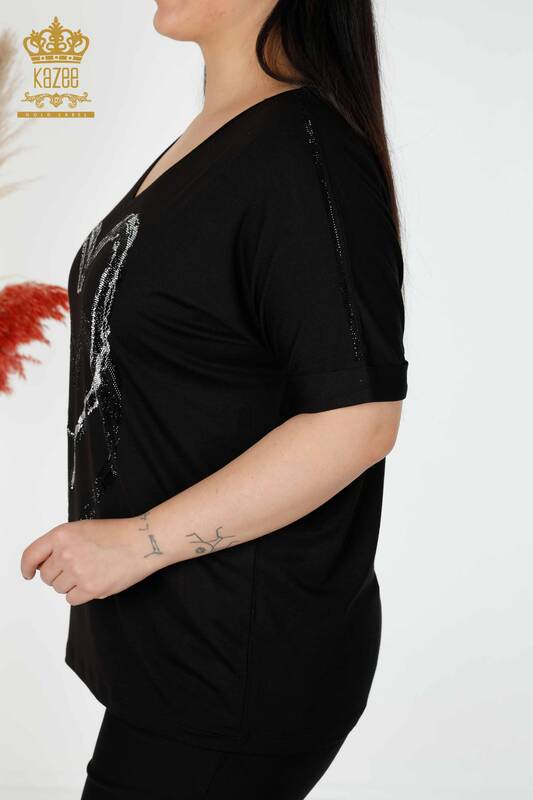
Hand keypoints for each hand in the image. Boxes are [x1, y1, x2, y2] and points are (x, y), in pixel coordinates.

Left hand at [20, 516, 161, 605]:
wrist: (142, 541)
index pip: (31, 555)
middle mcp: (66, 552)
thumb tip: (43, 565)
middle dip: (58, 574)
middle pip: (46, 576)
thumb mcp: (82, 529)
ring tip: (90, 571)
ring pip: (59, 589)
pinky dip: (80, 594)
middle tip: (77, 567)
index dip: (27, 567)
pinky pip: (71, 599)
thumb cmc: (116, 534)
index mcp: (62, 534)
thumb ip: (60, 544)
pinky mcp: (90, 588)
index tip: (28, 573)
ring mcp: (78, 571)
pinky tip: (94, 581)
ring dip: (70, 584)